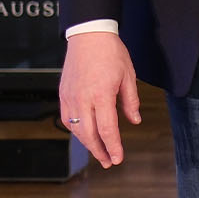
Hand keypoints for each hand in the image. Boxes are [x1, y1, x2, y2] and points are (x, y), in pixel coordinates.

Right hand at [59, 31, 141, 167]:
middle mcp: (83, 99)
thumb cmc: (111, 53)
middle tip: (109, 162)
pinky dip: (77, 131)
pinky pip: (67, 119)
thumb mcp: (128, 76)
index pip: (107, 130)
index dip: (113, 147)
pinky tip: (85, 134)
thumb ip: (130, 101)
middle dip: (100, 151)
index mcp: (101, 95)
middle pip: (89, 135)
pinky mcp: (63, 94)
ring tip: (99, 152)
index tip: (118, 159)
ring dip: (87, 144)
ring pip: (76, 130)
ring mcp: (70, 97)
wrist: (88, 35)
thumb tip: (134, 120)